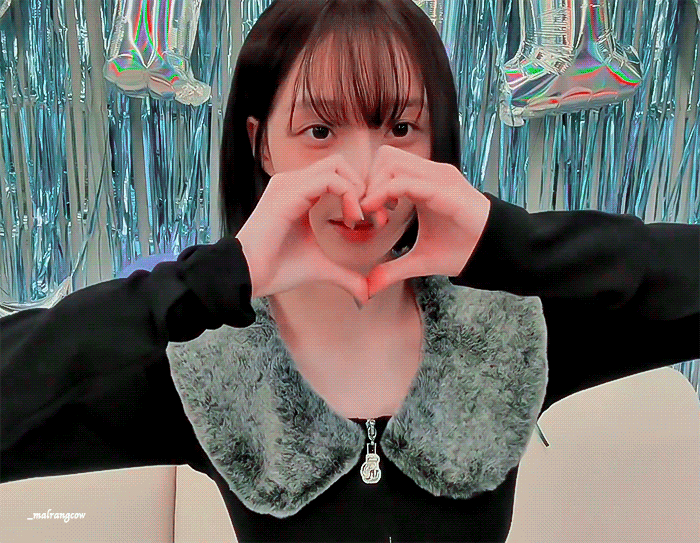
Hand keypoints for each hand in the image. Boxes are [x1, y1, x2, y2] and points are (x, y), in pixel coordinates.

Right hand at [235, 154, 369, 303]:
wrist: (247, 275)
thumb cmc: (276, 268)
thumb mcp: (320, 266)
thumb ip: (345, 274)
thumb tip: (367, 293)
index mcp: (299, 192)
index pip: (337, 174)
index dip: (359, 193)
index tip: (371, 221)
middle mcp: (293, 182)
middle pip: (340, 165)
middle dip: (363, 186)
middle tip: (371, 216)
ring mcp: (289, 184)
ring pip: (337, 166)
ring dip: (357, 190)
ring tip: (359, 218)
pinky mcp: (289, 193)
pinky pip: (329, 179)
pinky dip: (348, 194)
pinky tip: (351, 218)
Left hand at [359, 145, 490, 298]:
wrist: (492, 253)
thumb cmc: (460, 249)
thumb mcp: (418, 260)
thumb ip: (392, 270)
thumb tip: (369, 288)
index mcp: (423, 183)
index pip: (385, 165)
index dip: (369, 187)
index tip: (367, 216)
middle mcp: (430, 174)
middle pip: (384, 157)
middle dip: (369, 183)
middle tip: (373, 215)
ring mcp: (438, 178)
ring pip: (391, 162)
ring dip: (377, 188)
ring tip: (382, 216)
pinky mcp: (446, 190)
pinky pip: (409, 182)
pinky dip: (389, 193)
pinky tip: (388, 215)